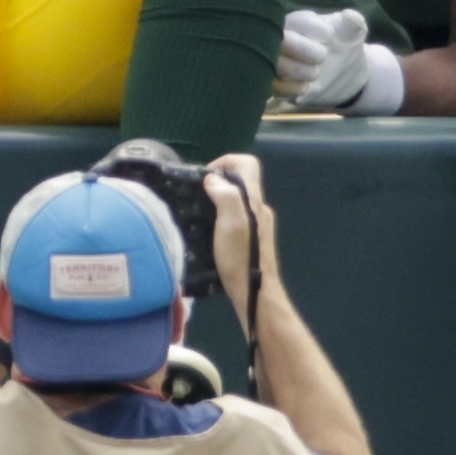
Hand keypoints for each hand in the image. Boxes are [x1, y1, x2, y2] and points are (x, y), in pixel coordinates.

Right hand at [202, 151, 278, 315]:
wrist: (254, 293)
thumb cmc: (240, 258)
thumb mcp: (230, 223)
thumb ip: (226, 196)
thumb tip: (213, 178)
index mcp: (255, 200)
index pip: (248, 164)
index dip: (226, 161)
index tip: (205, 176)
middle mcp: (259, 208)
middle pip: (240, 181)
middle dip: (217, 182)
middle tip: (195, 195)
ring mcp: (258, 224)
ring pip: (237, 199)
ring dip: (216, 200)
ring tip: (197, 212)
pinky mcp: (253, 238)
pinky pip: (236, 216)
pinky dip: (220, 215)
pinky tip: (207, 230)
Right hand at [275, 7, 372, 109]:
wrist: (343, 73)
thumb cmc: (342, 45)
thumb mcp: (353, 31)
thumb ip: (352, 22)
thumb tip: (350, 15)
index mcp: (298, 22)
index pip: (297, 20)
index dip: (314, 29)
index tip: (330, 36)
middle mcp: (280, 39)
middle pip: (279, 39)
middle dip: (302, 48)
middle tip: (321, 56)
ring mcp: (275, 61)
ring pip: (273, 63)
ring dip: (296, 69)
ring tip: (316, 73)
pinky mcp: (275, 84)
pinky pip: (274, 87)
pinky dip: (290, 88)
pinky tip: (307, 88)